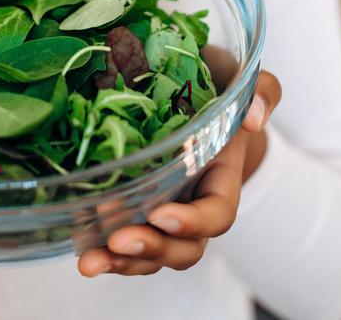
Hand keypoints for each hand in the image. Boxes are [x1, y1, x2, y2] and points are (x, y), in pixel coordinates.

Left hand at [78, 69, 281, 277]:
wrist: (192, 91)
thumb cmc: (217, 84)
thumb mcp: (239, 79)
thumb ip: (262, 92)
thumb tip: (252, 119)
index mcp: (221, 176)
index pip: (216, 214)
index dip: (191, 222)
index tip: (160, 214)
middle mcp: (193, 202)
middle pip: (183, 248)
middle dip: (152, 250)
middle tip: (118, 240)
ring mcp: (163, 209)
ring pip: (151, 253)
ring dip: (121, 262)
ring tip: (90, 261)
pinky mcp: (133, 205)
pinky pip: (123, 240)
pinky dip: (101, 249)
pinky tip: (79, 247)